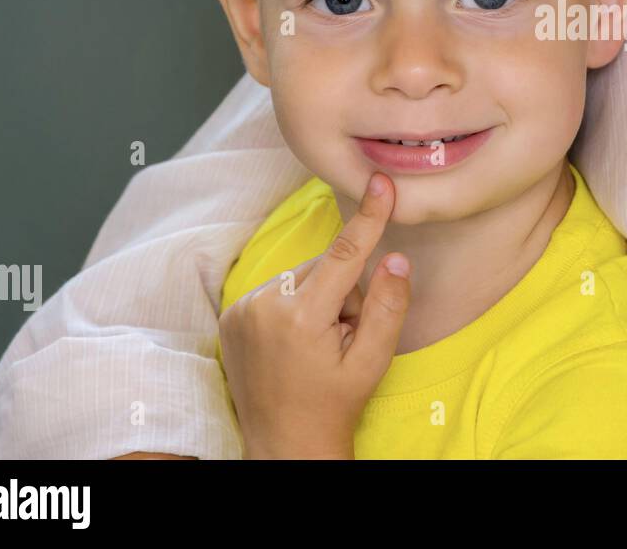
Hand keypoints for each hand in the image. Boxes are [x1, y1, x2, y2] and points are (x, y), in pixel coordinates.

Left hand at [218, 171, 409, 458]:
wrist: (284, 444)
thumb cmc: (334, 405)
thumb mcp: (372, 361)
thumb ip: (386, 306)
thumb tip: (395, 259)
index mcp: (301, 318)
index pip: (344, 255)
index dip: (368, 218)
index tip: (382, 183)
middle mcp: (264, 306)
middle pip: (324, 267)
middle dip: (344, 291)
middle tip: (344, 336)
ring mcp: (242, 310)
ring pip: (301, 276)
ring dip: (319, 298)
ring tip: (318, 343)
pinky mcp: (231, 315)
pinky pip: (278, 289)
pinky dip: (294, 304)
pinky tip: (296, 341)